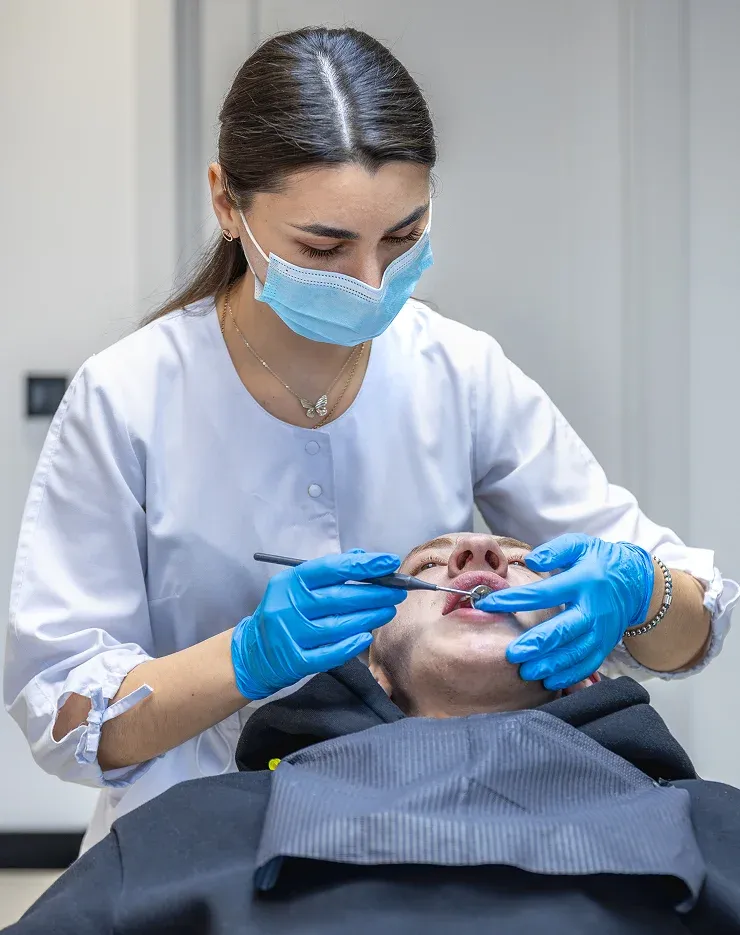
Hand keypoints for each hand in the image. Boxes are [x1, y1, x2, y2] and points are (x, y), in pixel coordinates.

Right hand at [231, 550, 404, 699]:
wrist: (252, 653)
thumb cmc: (282, 613)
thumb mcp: (297, 587)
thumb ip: (328, 572)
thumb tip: (362, 557)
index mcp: (290, 583)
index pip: (331, 569)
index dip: (363, 565)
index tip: (389, 562)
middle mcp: (288, 607)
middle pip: (339, 598)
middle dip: (375, 593)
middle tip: (399, 591)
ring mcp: (291, 635)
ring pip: (338, 625)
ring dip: (369, 618)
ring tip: (388, 611)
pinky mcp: (295, 660)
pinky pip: (329, 653)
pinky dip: (350, 645)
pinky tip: (366, 637)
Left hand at [475, 533, 654, 688]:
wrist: (635, 581)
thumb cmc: (598, 561)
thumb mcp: (579, 545)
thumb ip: (555, 550)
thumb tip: (531, 560)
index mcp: (582, 581)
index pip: (543, 593)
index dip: (514, 600)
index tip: (488, 605)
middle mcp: (593, 609)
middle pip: (563, 630)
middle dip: (536, 644)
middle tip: (512, 654)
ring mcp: (601, 630)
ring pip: (575, 653)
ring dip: (550, 665)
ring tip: (526, 672)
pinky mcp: (605, 645)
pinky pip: (588, 665)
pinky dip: (570, 676)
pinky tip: (549, 681)